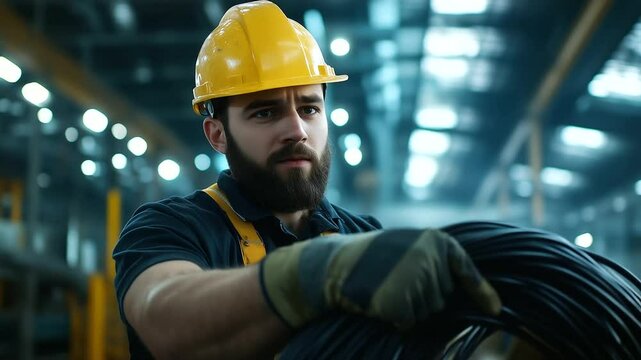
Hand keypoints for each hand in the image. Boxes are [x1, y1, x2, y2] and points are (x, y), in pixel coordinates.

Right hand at [259, 228, 500, 328]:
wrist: (335, 264)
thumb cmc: (371, 258)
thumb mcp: (408, 248)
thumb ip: (434, 262)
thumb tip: (464, 291)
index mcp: (436, 241)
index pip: (467, 270)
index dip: (483, 293)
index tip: (495, 310)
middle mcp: (433, 259)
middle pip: (445, 295)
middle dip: (427, 296)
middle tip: (395, 280)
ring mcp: (419, 280)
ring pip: (430, 310)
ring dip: (411, 307)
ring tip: (385, 287)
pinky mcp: (404, 302)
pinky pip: (411, 321)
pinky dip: (397, 318)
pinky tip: (379, 301)